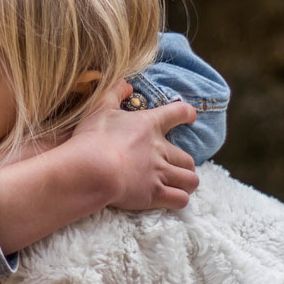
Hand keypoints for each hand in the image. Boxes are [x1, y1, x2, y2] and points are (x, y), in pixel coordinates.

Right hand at [69, 80, 198, 211]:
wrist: (92, 169)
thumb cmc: (94, 138)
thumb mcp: (99, 108)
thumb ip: (114, 92)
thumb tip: (126, 84)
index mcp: (149, 125)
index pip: (177, 113)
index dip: (186, 113)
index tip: (191, 116)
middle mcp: (160, 149)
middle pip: (188, 158)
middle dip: (185, 164)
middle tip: (176, 167)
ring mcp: (160, 173)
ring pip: (190, 180)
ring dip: (186, 183)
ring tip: (180, 185)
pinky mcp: (155, 194)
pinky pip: (180, 200)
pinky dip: (179, 200)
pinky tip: (172, 200)